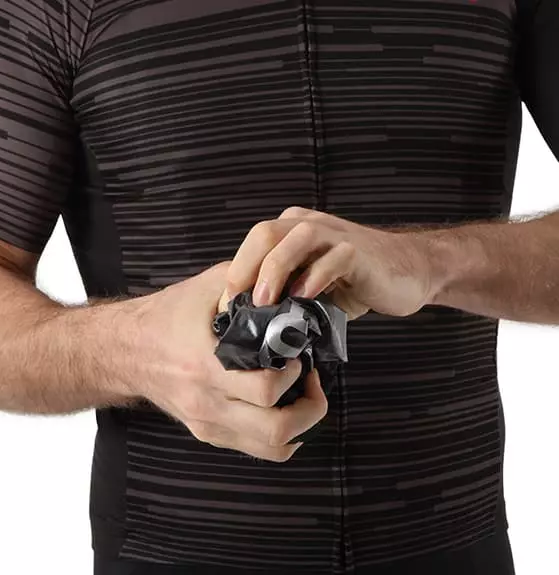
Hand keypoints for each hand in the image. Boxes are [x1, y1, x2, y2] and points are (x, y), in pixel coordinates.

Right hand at [132, 261, 327, 461]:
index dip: (295, 376)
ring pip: (271, 448)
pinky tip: (284, 408)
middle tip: (313, 381)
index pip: (265, 390)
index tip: (301, 356)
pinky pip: (256, 449)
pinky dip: (281, 435)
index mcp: (206, 366)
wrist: (126, 349)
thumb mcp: (208, 286)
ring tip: (304, 397)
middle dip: (311, 409)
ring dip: (301, 426)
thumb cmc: (166, 315)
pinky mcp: (208, 433)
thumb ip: (248, 282)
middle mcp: (207, 403)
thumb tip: (288, 283)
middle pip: (276, 430)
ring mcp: (207, 423)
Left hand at [226, 207, 435, 319]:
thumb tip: (253, 324)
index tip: (228, 309)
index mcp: (293, 231)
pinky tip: (304, 298)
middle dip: (246, 269)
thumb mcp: (312, 288)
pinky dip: (314, 278)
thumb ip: (286, 295)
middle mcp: (310, 226)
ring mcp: (335, 235)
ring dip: (275, 270)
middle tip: (239, 304)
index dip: (236, 275)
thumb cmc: (356, 281)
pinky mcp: (358, 251)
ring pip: (296, 238)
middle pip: (266, 233)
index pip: (254, 244)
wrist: (409, 271)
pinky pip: (333, 258)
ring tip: (265, 302)